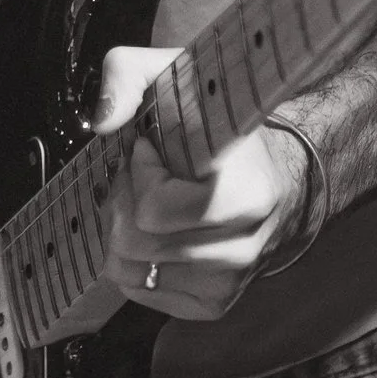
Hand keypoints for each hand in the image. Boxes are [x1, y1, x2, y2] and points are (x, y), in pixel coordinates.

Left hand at [91, 44, 316, 320]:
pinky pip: (142, 292)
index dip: (141, 171)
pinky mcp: (215, 302)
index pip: (155, 208)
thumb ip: (129, 74)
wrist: (272, 170)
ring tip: (146, 201)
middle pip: (136, 241)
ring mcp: (232, 278)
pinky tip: (154, 232)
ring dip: (125, 232)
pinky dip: (134, 262)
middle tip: (141, 176)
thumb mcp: (174, 75)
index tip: (152, 146)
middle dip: (124, 202)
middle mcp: (246, 243)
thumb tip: (104, 120)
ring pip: (133, 271)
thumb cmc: (216, 125)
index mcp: (247, 192)